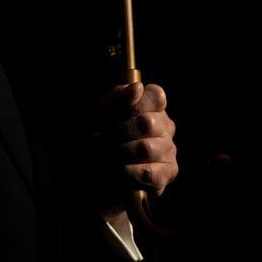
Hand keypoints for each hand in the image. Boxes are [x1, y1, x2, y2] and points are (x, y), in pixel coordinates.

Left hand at [90, 82, 177, 218]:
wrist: (93, 170)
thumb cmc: (100, 135)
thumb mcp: (100, 113)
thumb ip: (118, 97)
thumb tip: (138, 88)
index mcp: (152, 106)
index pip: (156, 95)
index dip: (134, 104)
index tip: (114, 115)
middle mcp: (165, 126)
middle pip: (147, 123)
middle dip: (118, 132)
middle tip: (101, 140)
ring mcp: (168, 150)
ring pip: (146, 149)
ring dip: (119, 153)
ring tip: (107, 156)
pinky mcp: (167, 174)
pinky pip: (149, 173)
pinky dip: (128, 172)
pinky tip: (119, 171)